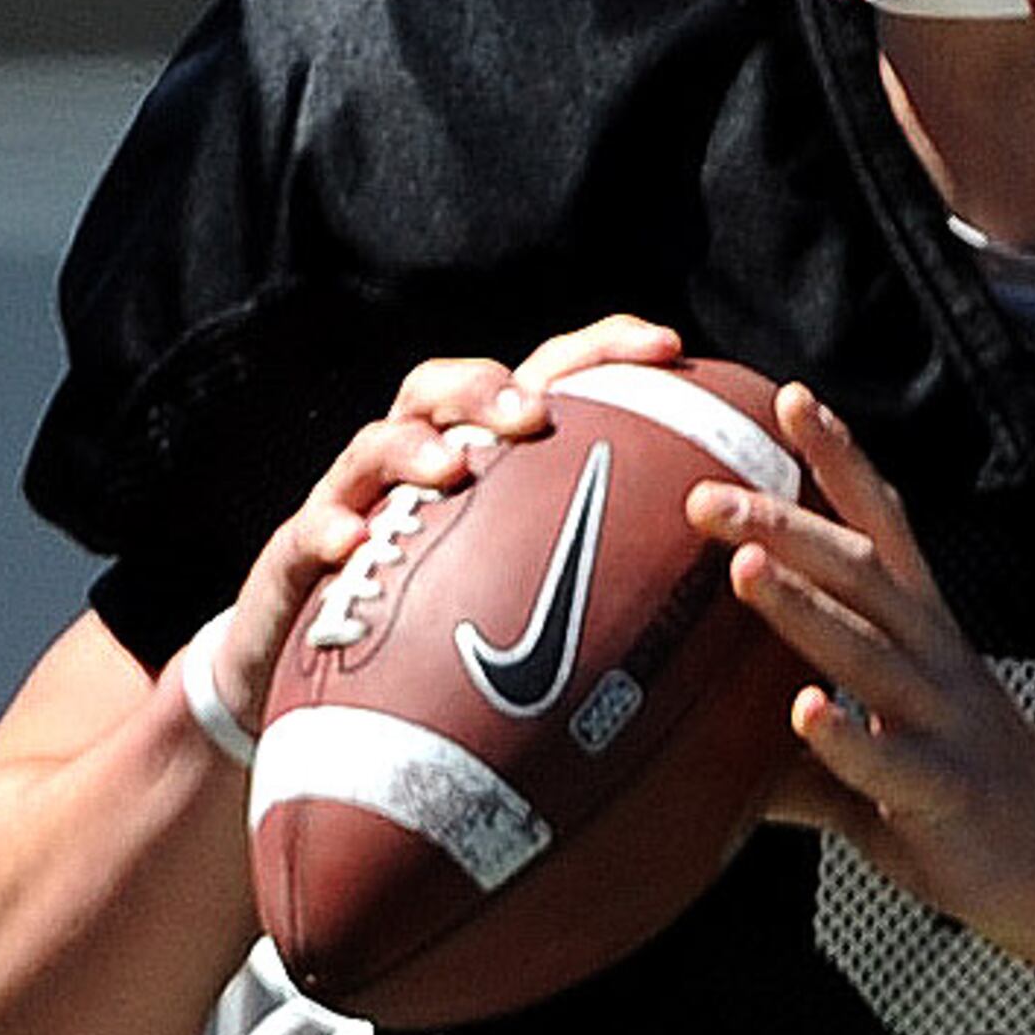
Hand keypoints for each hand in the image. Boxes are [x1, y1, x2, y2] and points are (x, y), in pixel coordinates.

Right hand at [192, 315, 686, 749]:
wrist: (324, 687)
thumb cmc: (451, 635)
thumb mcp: (531, 597)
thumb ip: (616, 577)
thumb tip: (734, 588)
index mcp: (483, 459)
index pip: (541, 378)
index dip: (599, 349)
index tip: (668, 346)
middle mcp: (416, 466)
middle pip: (444, 387)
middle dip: (489, 387)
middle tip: (532, 413)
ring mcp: (353, 505)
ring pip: (376, 445)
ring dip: (414, 447)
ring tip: (452, 467)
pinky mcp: (301, 561)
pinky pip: (308, 537)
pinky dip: (329, 531)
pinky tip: (350, 545)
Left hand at [695, 387, 1034, 968]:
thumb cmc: (962, 803)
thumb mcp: (881, 754)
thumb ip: (802, 746)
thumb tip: (711, 755)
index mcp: (922, 633)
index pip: (879, 526)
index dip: (838, 459)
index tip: (787, 397)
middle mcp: (935, 658)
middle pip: (862, 570)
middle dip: (787, 522)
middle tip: (706, 492)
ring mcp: (943, 720)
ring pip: (870, 648)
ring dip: (804, 607)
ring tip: (744, 568)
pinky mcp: (945, 790)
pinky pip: (890, 758)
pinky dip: (848, 736)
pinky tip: (804, 712)